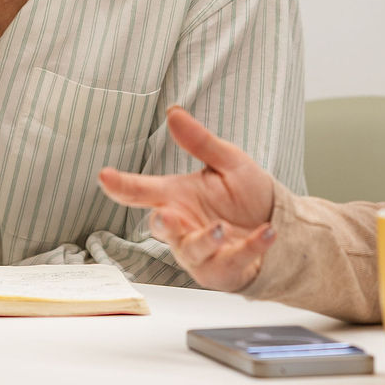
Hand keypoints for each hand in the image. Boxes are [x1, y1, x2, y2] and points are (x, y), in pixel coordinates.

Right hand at [97, 106, 277, 291]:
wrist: (279, 222)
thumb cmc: (247, 194)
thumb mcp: (228, 161)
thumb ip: (200, 141)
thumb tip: (174, 113)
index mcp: (177, 197)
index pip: (141, 191)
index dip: (121, 185)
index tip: (105, 176)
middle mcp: (183, 226)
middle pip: (161, 228)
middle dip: (163, 223)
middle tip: (166, 215)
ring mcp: (201, 253)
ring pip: (192, 251)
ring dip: (205, 240)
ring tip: (220, 227)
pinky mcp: (223, 271)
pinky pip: (232, 261)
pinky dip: (251, 247)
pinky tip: (267, 232)